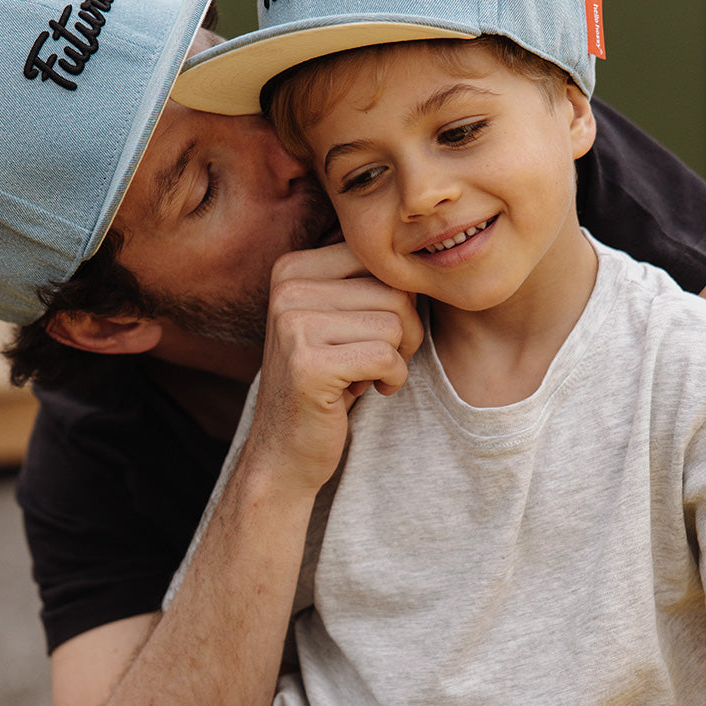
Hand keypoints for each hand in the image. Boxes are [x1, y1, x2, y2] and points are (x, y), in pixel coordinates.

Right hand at [248, 242, 423, 492]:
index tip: (375, 333)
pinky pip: (386, 357)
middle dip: (405, 331)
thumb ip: (366, 281)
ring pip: (394, 324)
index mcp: (291, 268)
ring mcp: (293, 325)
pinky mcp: (309, 364)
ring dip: (397, 358)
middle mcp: (287, 289)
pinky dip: (392, 380)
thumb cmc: (325, 381)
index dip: (396, 300)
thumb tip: (423, 254)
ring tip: (367, 376)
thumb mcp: (337, 319)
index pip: (379, 260)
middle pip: (393, 291)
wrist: (283, 450)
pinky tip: (368, 391)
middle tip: (380, 361)